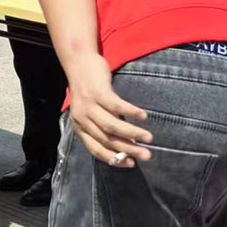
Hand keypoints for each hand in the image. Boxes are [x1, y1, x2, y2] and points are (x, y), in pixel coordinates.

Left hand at [66, 53, 152, 167]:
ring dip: (132, 133)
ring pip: (112, 126)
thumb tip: (127, 145)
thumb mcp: (91, 112)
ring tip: (148, 138)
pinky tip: (143, 116)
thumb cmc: (89, 90)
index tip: (131, 164)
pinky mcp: (97, 92)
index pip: (95, 149)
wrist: (78, 63)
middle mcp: (81, 118)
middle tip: (147, 155)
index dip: (114, 159)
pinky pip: (116, 106)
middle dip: (128, 149)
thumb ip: (103, 127)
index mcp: (79, 127)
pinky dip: (130, 112)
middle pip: (107, 139)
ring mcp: (88, 105)